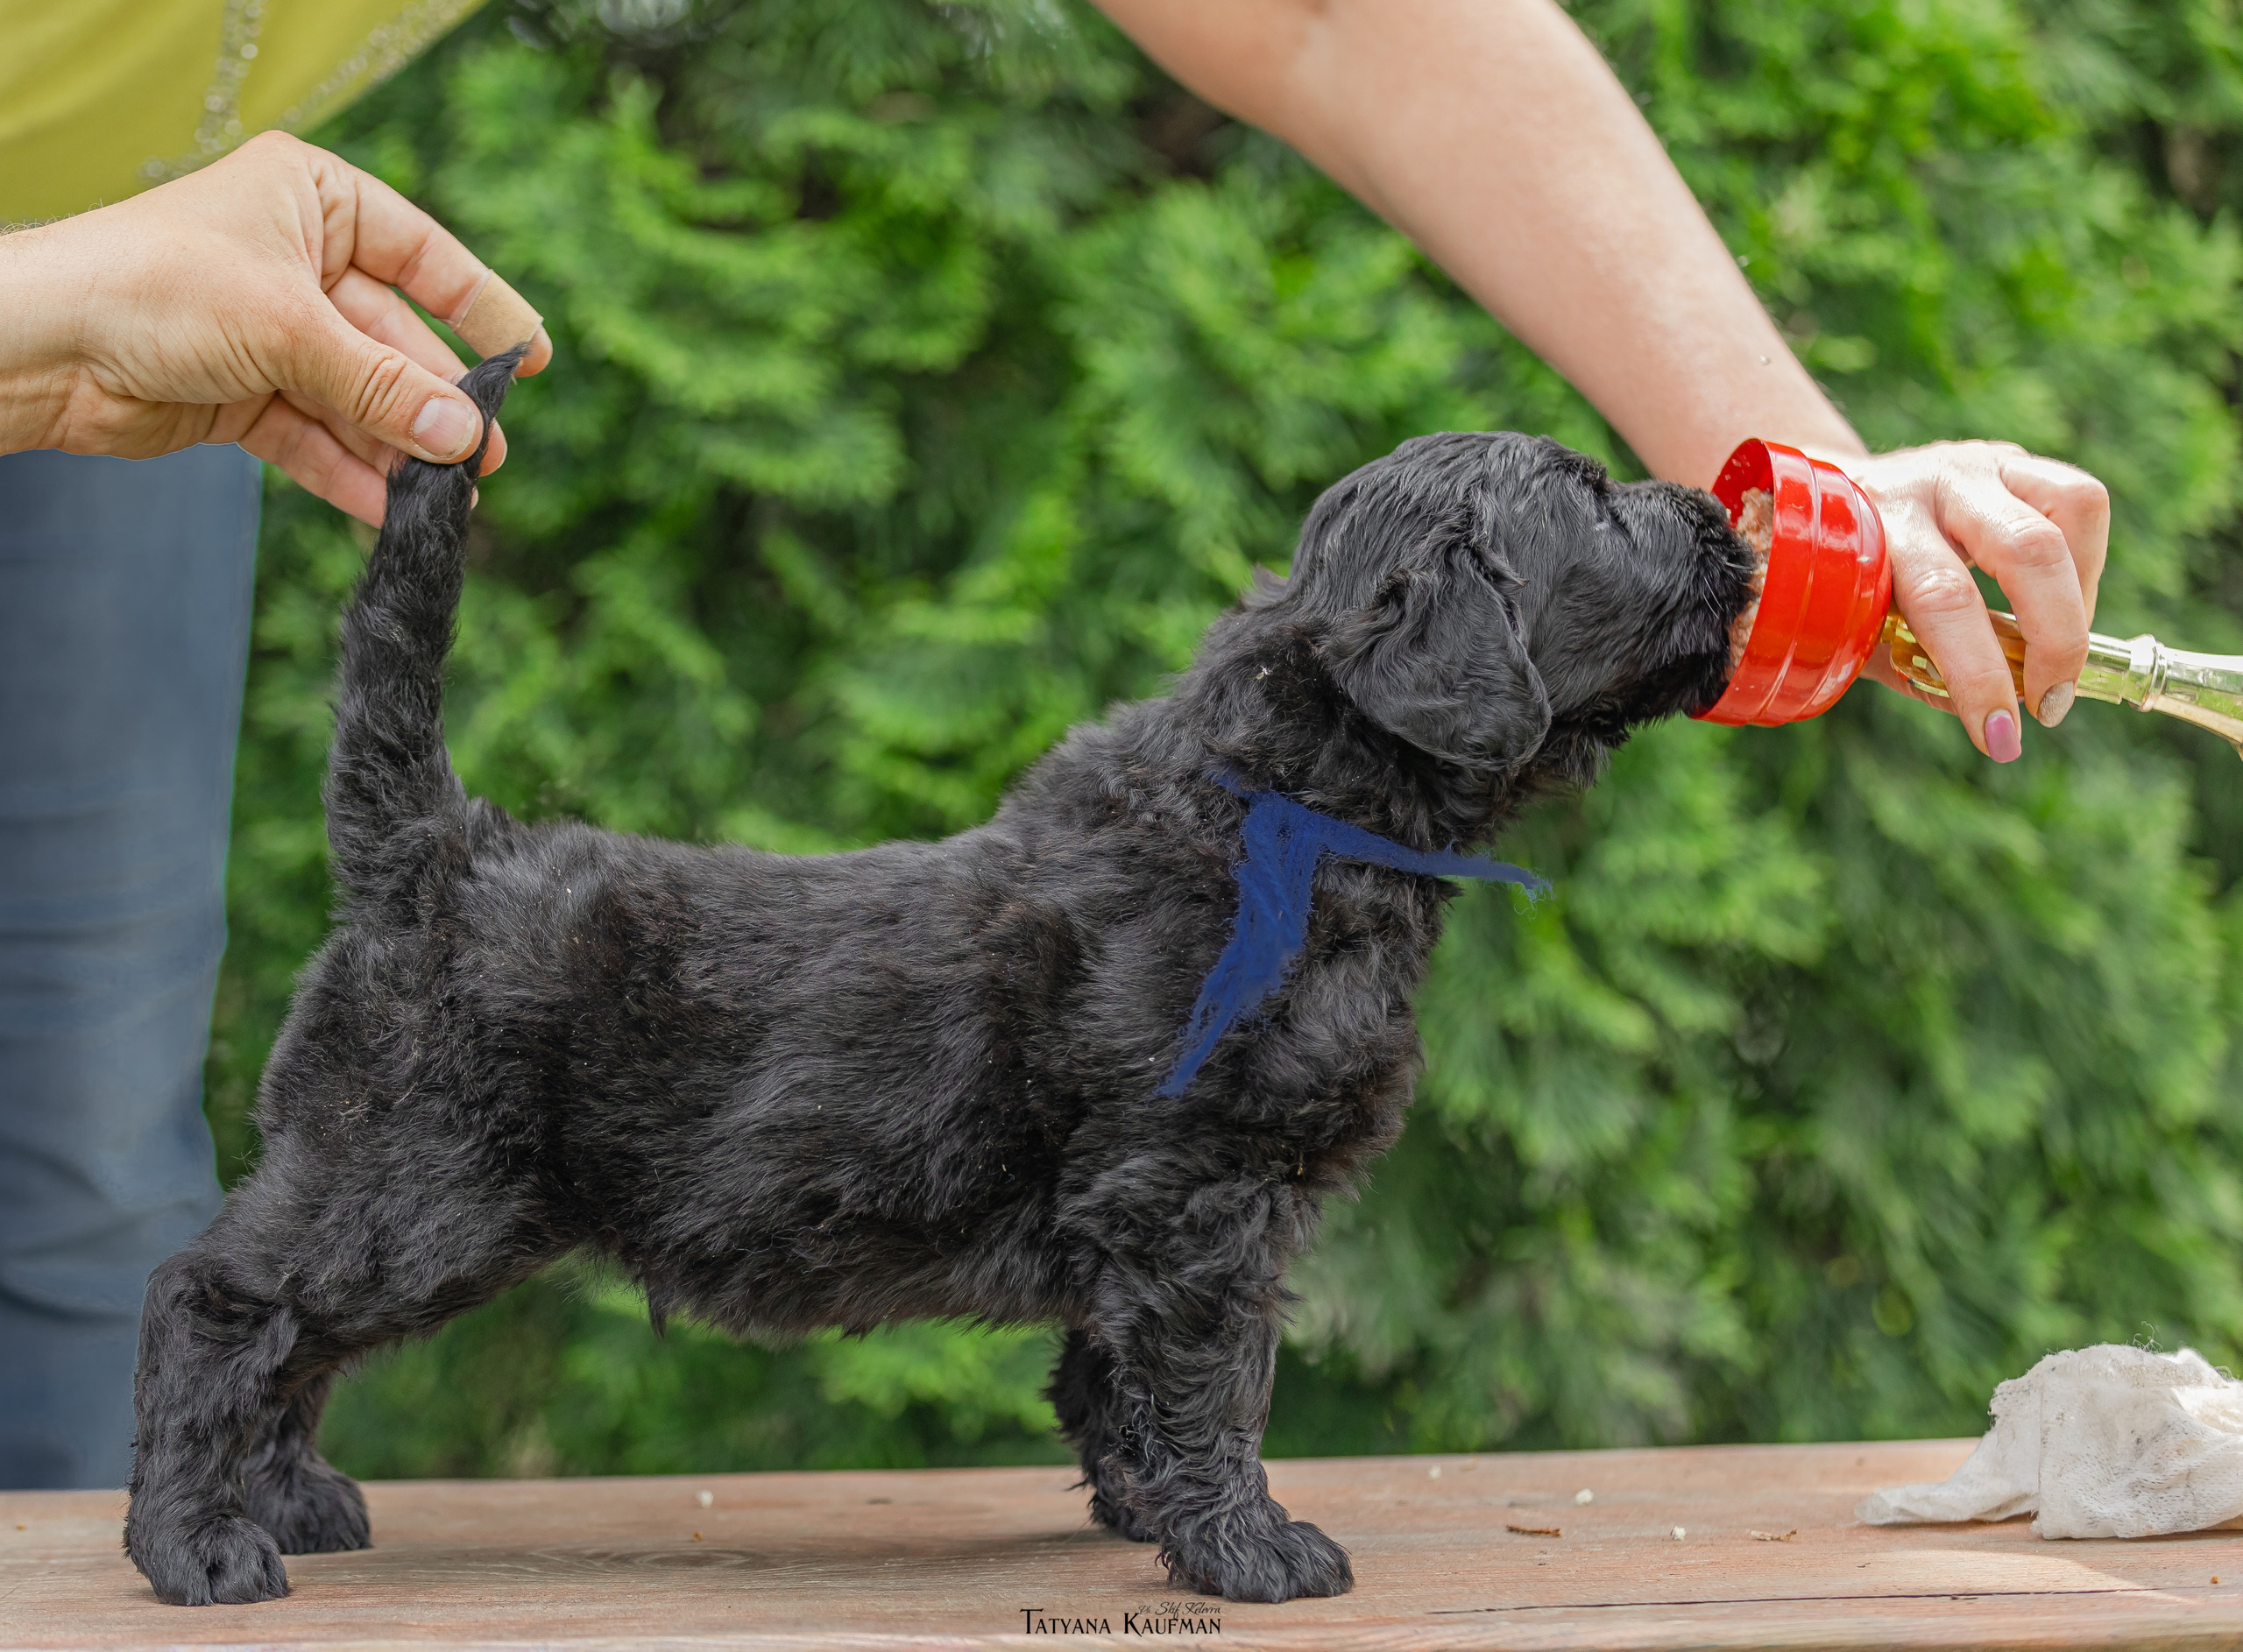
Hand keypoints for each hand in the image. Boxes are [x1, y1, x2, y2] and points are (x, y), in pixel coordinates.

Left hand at [0, 131, 550, 524]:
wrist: (42, 349)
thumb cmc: (156, 289)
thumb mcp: (289, 327)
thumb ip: (383, 386)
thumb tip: (466, 436)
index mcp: (310, 200)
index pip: (420, 253)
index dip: (479, 306)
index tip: (532, 357)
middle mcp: (296, 261)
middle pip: (393, 338)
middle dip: (436, 401)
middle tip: (484, 455)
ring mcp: (272, 331)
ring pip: (360, 395)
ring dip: (400, 448)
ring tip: (448, 499)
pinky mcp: (246, 394)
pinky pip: (319, 435)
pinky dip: (353, 472)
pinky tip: (392, 509)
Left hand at [1841, 442, 2109, 760]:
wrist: (1821, 500)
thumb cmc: (1843, 579)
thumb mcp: (1853, 626)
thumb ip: (1911, 668)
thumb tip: (1989, 719)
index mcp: (1874, 526)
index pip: (1942, 601)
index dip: (1979, 675)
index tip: (2000, 737)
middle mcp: (1930, 484)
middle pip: (2026, 548)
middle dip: (2056, 639)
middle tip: (2050, 705)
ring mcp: (1977, 463)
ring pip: (2072, 507)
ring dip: (2081, 595)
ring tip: (2060, 651)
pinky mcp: (2012, 459)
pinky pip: (2081, 499)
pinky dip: (2086, 563)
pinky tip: (2064, 605)